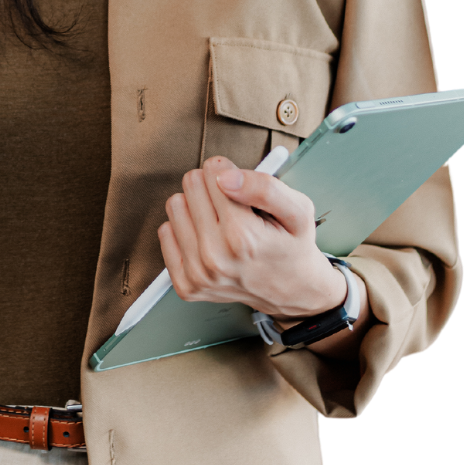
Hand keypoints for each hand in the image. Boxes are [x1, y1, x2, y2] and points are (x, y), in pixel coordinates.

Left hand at [158, 155, 346, 320]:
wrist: (292, 292)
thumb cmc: (293, 248)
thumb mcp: (298, 211)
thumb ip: (265, 187)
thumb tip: (224, 176)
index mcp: (243, 237)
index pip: (212, 173)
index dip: (230, 173)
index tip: (243, 188)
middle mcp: (215, 258)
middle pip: (191, 185)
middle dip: (212, 187)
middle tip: (234, 206)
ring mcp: (198, 275)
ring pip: (175, 205)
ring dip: (196, 207)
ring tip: (221, 222)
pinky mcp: (186, 285)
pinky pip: (165, 233)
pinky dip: (185, 229)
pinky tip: (208, 238)